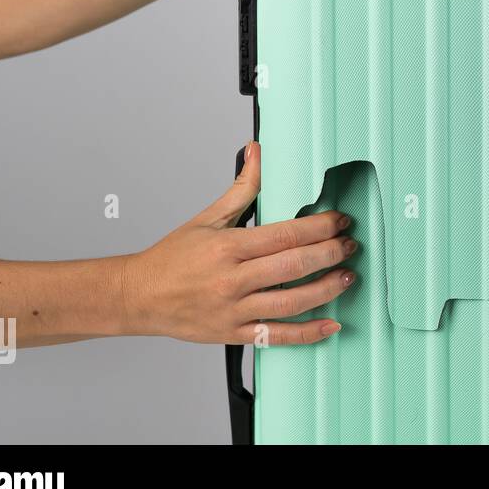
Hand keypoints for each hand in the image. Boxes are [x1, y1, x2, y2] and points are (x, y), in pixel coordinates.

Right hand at [119, 142, 357, 344]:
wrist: (138, 297)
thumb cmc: (171, 259)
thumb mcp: (207, 219)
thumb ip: (242, 188)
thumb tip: (257, 152)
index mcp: (228, 248)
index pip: (285, 234)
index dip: (320, 227)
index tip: (339, 221)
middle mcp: (232, 280)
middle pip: (293, 267)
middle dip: (330, 254)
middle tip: (350, 245)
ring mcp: (234, 310)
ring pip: (291, 303)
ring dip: (327, 289)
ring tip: (348, 277)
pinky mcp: (234, 333)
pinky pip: (277, 336)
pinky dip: (307, 334)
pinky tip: (330, 325)